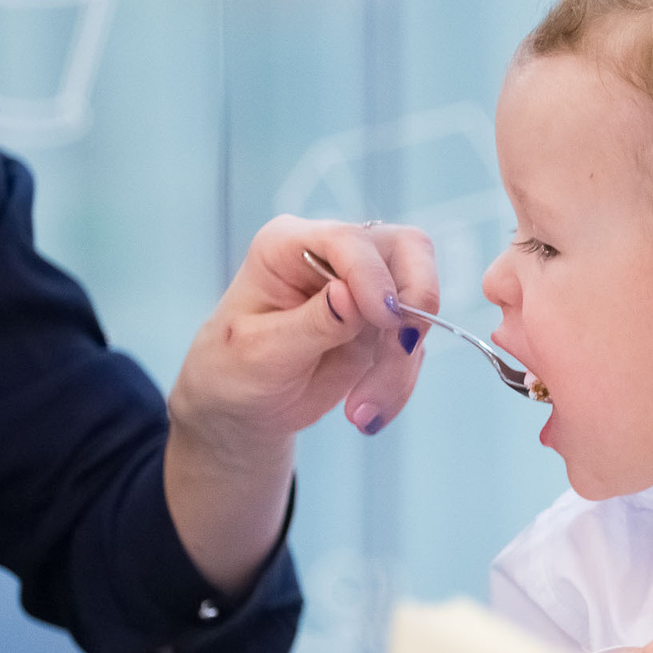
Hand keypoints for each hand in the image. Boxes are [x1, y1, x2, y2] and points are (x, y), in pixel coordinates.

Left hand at [170, 217, 439, 443]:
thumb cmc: (234, 370)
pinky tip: (364, 413)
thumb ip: (311, 323)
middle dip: (413, 306)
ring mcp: (363, 287)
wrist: (244, 407)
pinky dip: (400, 382)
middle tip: (400, 352)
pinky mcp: (381, 323)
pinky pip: (412, 346)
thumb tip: (351, 297)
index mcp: (287, 244)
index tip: (384, 320)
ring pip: (417, 305)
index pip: (348, 239)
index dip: (372, 275)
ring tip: (360, 412)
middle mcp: (333, 255)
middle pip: (407, 250)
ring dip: (400, 364)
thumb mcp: (261, 352)